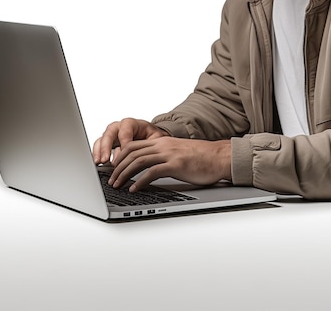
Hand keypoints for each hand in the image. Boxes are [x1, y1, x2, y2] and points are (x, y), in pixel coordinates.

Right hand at [92, 118, 167, 164]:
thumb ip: (146, 145)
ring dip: (100, 151)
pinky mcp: (108, 143)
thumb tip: (136, 156)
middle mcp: (120, 127)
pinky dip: (97, 154)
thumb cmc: (153, 137)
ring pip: (102, 139)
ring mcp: (113, 135)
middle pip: (110, 132)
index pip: (125, 130)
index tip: (126, 154)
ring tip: (99, 162)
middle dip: (107, 146)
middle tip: (106, 159)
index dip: (124, 142)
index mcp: (132, 123)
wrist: (152, 138)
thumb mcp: (155, 139)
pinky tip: (98, 163)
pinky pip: (99, 146)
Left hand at [108, 137, 231, 191]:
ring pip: (138, 161)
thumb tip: (149, 169)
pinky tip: (134, 188)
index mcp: (162, 141)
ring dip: (124, 174)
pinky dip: (140, 181)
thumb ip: (163, 157)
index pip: (133, 145)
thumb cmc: (201, 157)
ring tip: (117, 185)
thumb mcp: (177, 153)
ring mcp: (169, 154)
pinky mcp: (176, 165)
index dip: (119, 156)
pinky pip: (152, 172)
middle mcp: (163, 145)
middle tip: (111, 179)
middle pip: (132, 153)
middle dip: (118, 167)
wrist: (219, 157)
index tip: (113, 168)